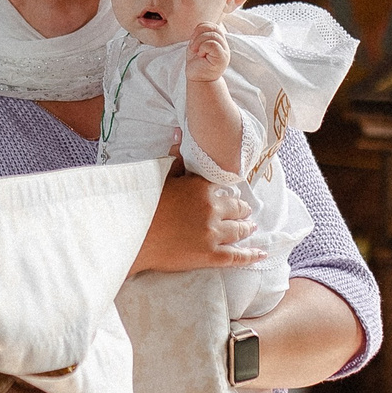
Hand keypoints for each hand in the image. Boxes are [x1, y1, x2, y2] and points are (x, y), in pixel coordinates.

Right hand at [131, 170, 262, 274]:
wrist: (131, 236)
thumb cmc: (142, 205)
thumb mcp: (159, 178)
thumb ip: (175, 160)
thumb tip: (179, 136)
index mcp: (201, 188)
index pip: (223, 187)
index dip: (227, 192)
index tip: (230, 194)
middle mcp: (211, 209)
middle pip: (236, 208)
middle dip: (242, 210)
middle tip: (246, 211)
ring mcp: (212, 234)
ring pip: (239, 230)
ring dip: (246, 227)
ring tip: (250, 227)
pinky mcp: (209, 256)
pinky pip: (236, 256)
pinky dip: (250, 255)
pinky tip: (260, 253)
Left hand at [185, 22, 228, 83]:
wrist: (198, 80)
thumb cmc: (197, 64)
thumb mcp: (196, 45)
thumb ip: (200, 35)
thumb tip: (200, 26)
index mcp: (218, 41)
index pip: (212, 25)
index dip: (200, 28)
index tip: (193, 40)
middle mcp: (224, 45)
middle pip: (213, 28)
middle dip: (198, 34)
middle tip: (193, 47)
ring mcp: (225, 51)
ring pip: (212, 35)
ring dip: (199, 42)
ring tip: (197, 52)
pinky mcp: (222, 58)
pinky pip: (212, 44)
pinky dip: (203, 48)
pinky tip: (201, 56)